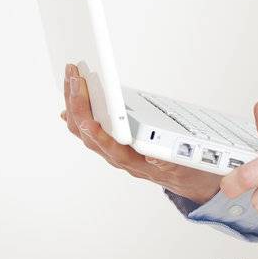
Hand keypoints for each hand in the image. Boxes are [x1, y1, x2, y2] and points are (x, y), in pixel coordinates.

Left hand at [60, 62, 220, 204]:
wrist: (187, 181)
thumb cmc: (186, 170)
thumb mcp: (185, 166)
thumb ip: (169, 161)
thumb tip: (153, 155)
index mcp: (136, 162)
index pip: (110, 147)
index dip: (98, 132)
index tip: (88, 118)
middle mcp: (119, 157)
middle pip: (89, 134)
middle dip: (79, 105)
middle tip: (74, 78)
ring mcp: (113, 151)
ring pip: (84, 131)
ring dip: (74, 105)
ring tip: (70, 80)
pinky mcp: (113, 144)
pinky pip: (87, 131)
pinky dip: (77, 114)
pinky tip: (69, 104)